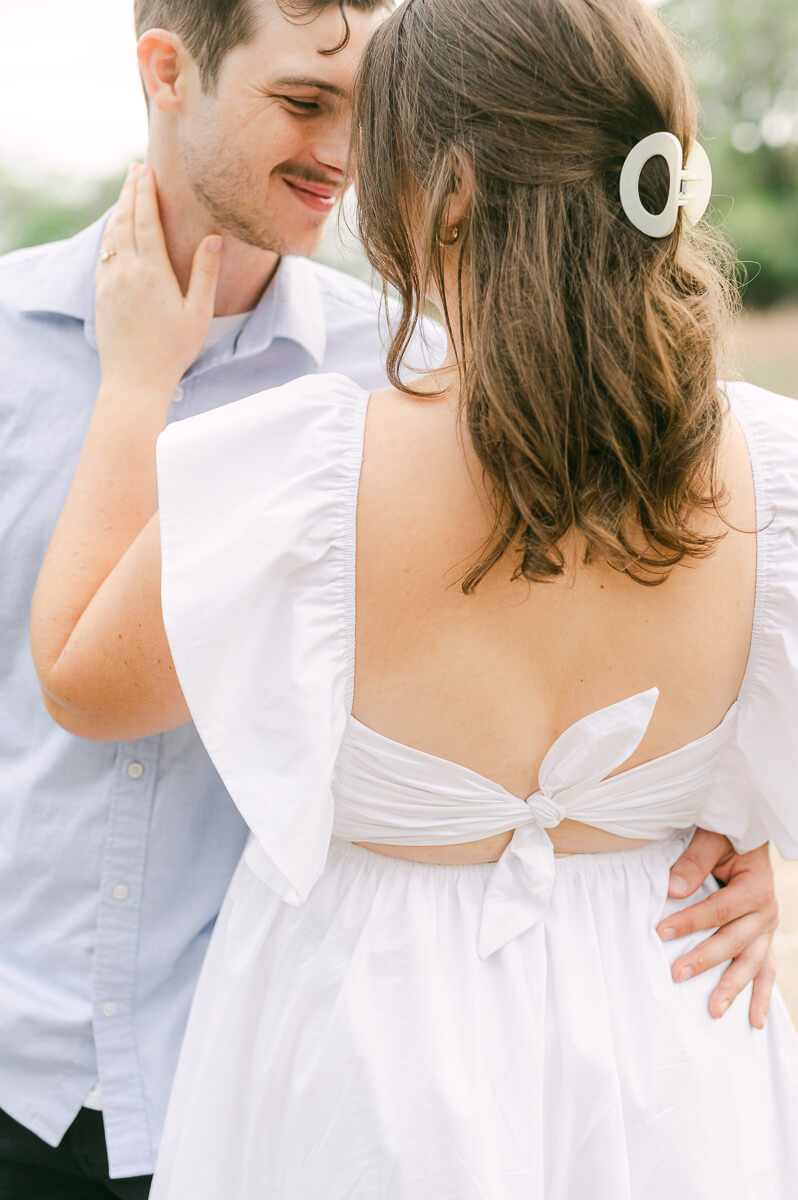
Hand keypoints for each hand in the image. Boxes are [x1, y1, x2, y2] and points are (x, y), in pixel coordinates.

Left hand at [95, 163, 221, 393]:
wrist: (134, 381)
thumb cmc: (173, 351)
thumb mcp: (198, 314)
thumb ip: (204, 274)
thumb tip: (213, 239)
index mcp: (151, 272)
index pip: (146, 220)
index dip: (146, 192)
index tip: (147, 170)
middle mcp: (125, 271)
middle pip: (125, 220)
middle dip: (130, 192)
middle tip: (135, 169)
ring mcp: (109, 282)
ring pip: (111, 235)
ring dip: (118, 210)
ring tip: (126, 193)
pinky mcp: (101, 295)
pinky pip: (103, 254)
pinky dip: (109, 234)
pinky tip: (115, 230)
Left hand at [656, 831, 777, 1028]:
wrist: (745, 837)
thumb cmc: (725, 837)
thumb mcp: (711, 838)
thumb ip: (693, 861)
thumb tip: (673, 889)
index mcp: (755, 885)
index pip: (719, 909)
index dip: (690, 921)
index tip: (661, 932)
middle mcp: (766, 910)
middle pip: (734, 940)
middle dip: (705, 958)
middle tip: (676, 973)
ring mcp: (767, 928)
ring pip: (751, 962)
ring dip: (732, 987)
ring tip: (713, 1010)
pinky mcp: (764, 938)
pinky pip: (765, 970)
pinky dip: (760, 995)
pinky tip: (753, 1021)